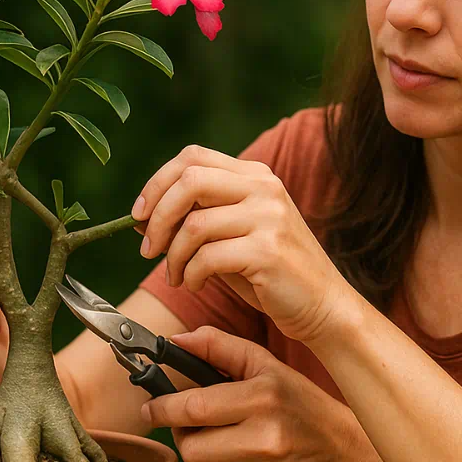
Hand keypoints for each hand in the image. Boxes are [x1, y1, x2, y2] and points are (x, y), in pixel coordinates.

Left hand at [132, 144, 350, 342]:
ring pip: (194, 224)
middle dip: (157, 216)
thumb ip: (195, 219)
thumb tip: (141, 218)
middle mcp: (264, 188)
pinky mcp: (268, 251)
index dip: (157, 183)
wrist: (322, 304)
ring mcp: (269, 217)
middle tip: (148, 249)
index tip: (139, 215)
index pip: (192, 157)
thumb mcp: (232, 236)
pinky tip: (195, 284)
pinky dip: (190, 274)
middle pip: (189, 180)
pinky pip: (208, 257)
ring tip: (176, 276)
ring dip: (172, 256)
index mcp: (255, 176)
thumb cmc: (270, 272)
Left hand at [142, 326, 353, 461]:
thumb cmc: (295, 400)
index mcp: (262, 397)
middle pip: (192, 448)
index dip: (164, 409)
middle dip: (185, 435)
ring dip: (205, 456)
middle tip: (196, 423)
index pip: (195, 408)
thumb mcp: (263, 364)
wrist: (337, 446)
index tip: (151, 408)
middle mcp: (266, 438)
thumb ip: (218, 347)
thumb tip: (174, 342)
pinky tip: (243, 459)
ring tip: (225, 439)